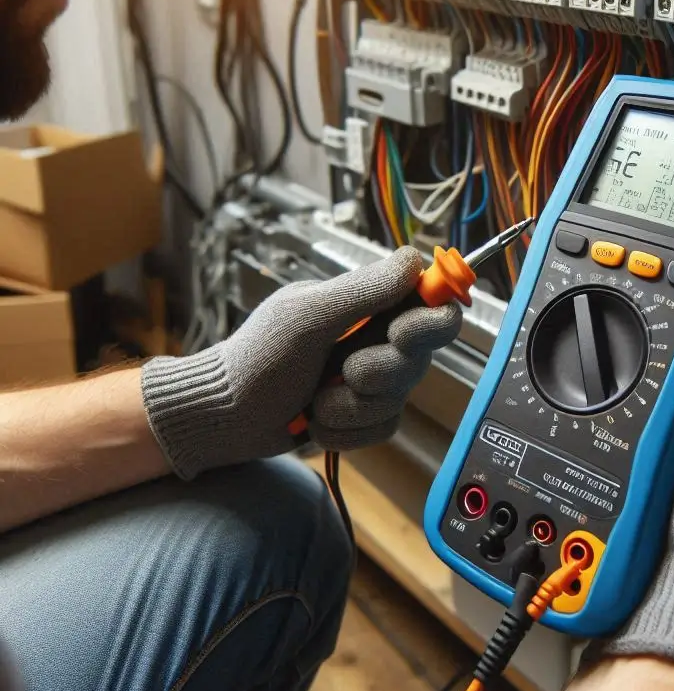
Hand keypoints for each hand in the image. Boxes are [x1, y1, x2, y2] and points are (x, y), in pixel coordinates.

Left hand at [141, 248, 461, 479]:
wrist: (227, 416)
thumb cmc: (259, 357)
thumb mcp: (308, 316)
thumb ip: (364, 290)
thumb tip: (416, 260)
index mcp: (369, 304)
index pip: (430, 300)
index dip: (429, 318)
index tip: (400, 333)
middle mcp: (378, 338)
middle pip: (420, 355)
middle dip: (379, 370)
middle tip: (347, 370)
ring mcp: (374, 379)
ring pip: (401, 396)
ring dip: (353, 404)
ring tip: (315, 399)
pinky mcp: (366, 415)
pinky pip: (384, 426)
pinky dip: (348, 429)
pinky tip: (317, 421)